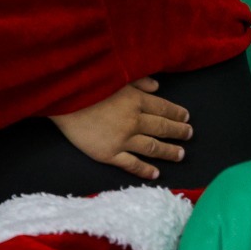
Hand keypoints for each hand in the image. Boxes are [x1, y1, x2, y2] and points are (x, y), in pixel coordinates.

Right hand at [49, 78, 192, 180]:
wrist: (61, 100)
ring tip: (180, 154)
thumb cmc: (87, 84)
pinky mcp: (109, 154)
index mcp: (136, 100)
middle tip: (189, 134)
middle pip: (162, 128)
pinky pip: (131, 164)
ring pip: (152, 148)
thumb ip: (137, 81)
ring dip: (168, 152)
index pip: (163, 108)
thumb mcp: (114, 76)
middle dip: (178, 132)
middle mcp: (134, 121)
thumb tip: (157, 86)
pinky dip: (145, 170)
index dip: (176, 113)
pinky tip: (155, 173)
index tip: (186, 117)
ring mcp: (122, 140)